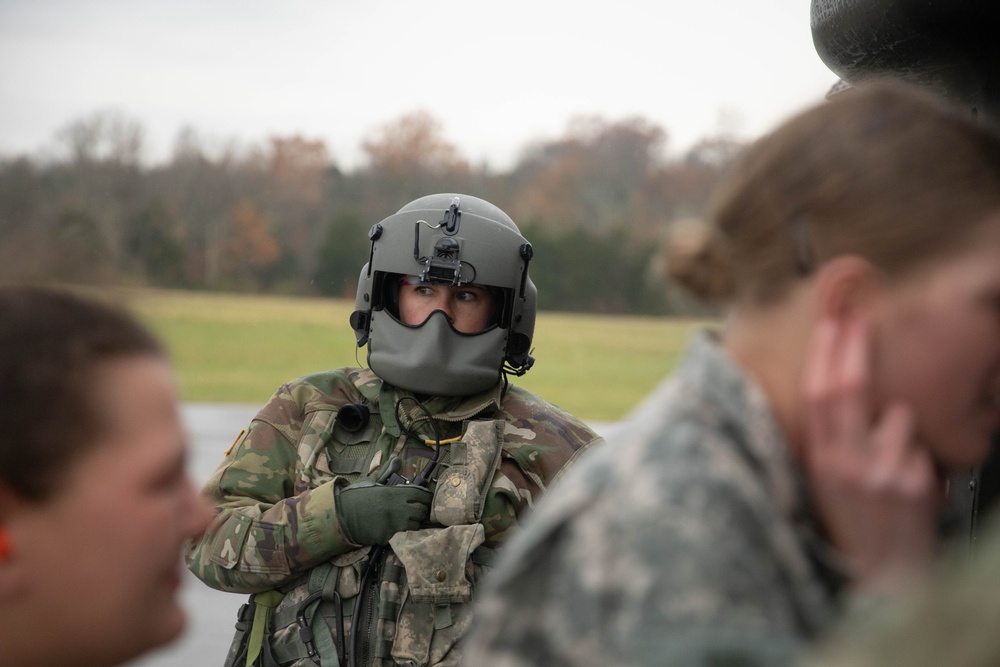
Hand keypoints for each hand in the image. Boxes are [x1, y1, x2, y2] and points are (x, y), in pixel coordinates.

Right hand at [336, 480, 431, 545]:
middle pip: (422, 512)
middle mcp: (398, 509)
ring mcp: (393, 525)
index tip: (426, 498)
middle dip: (421, 511)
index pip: (422, 495)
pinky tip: (395, 529)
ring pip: (415, 526)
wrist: (340, 515)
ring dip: (413, 523)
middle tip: (416, 510)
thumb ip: (388, 472)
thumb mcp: (372, 481)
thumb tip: (398, 459)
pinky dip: (401, 533)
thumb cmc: (356, 496)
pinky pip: (402, 536)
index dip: (427, 497)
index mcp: (395, 493)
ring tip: (406, 521)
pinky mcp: (387, 538)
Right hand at [801, 313, 945, 595]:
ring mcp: (880, 473)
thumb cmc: (852, 523)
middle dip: (853, 347)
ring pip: (897, 417)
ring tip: (891, 459)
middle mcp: (844, 463)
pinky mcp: (913, 485)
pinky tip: (908, 486)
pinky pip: (921, 449)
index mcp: (818, 460)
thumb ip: (829, 440)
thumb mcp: (824, 483)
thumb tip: (838, 388)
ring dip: (900, 425)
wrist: (882, 578)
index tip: (830, 323)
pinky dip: (917, 458)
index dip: (823, 356)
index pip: (816, 396)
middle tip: (859, 315)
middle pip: (848, 390)